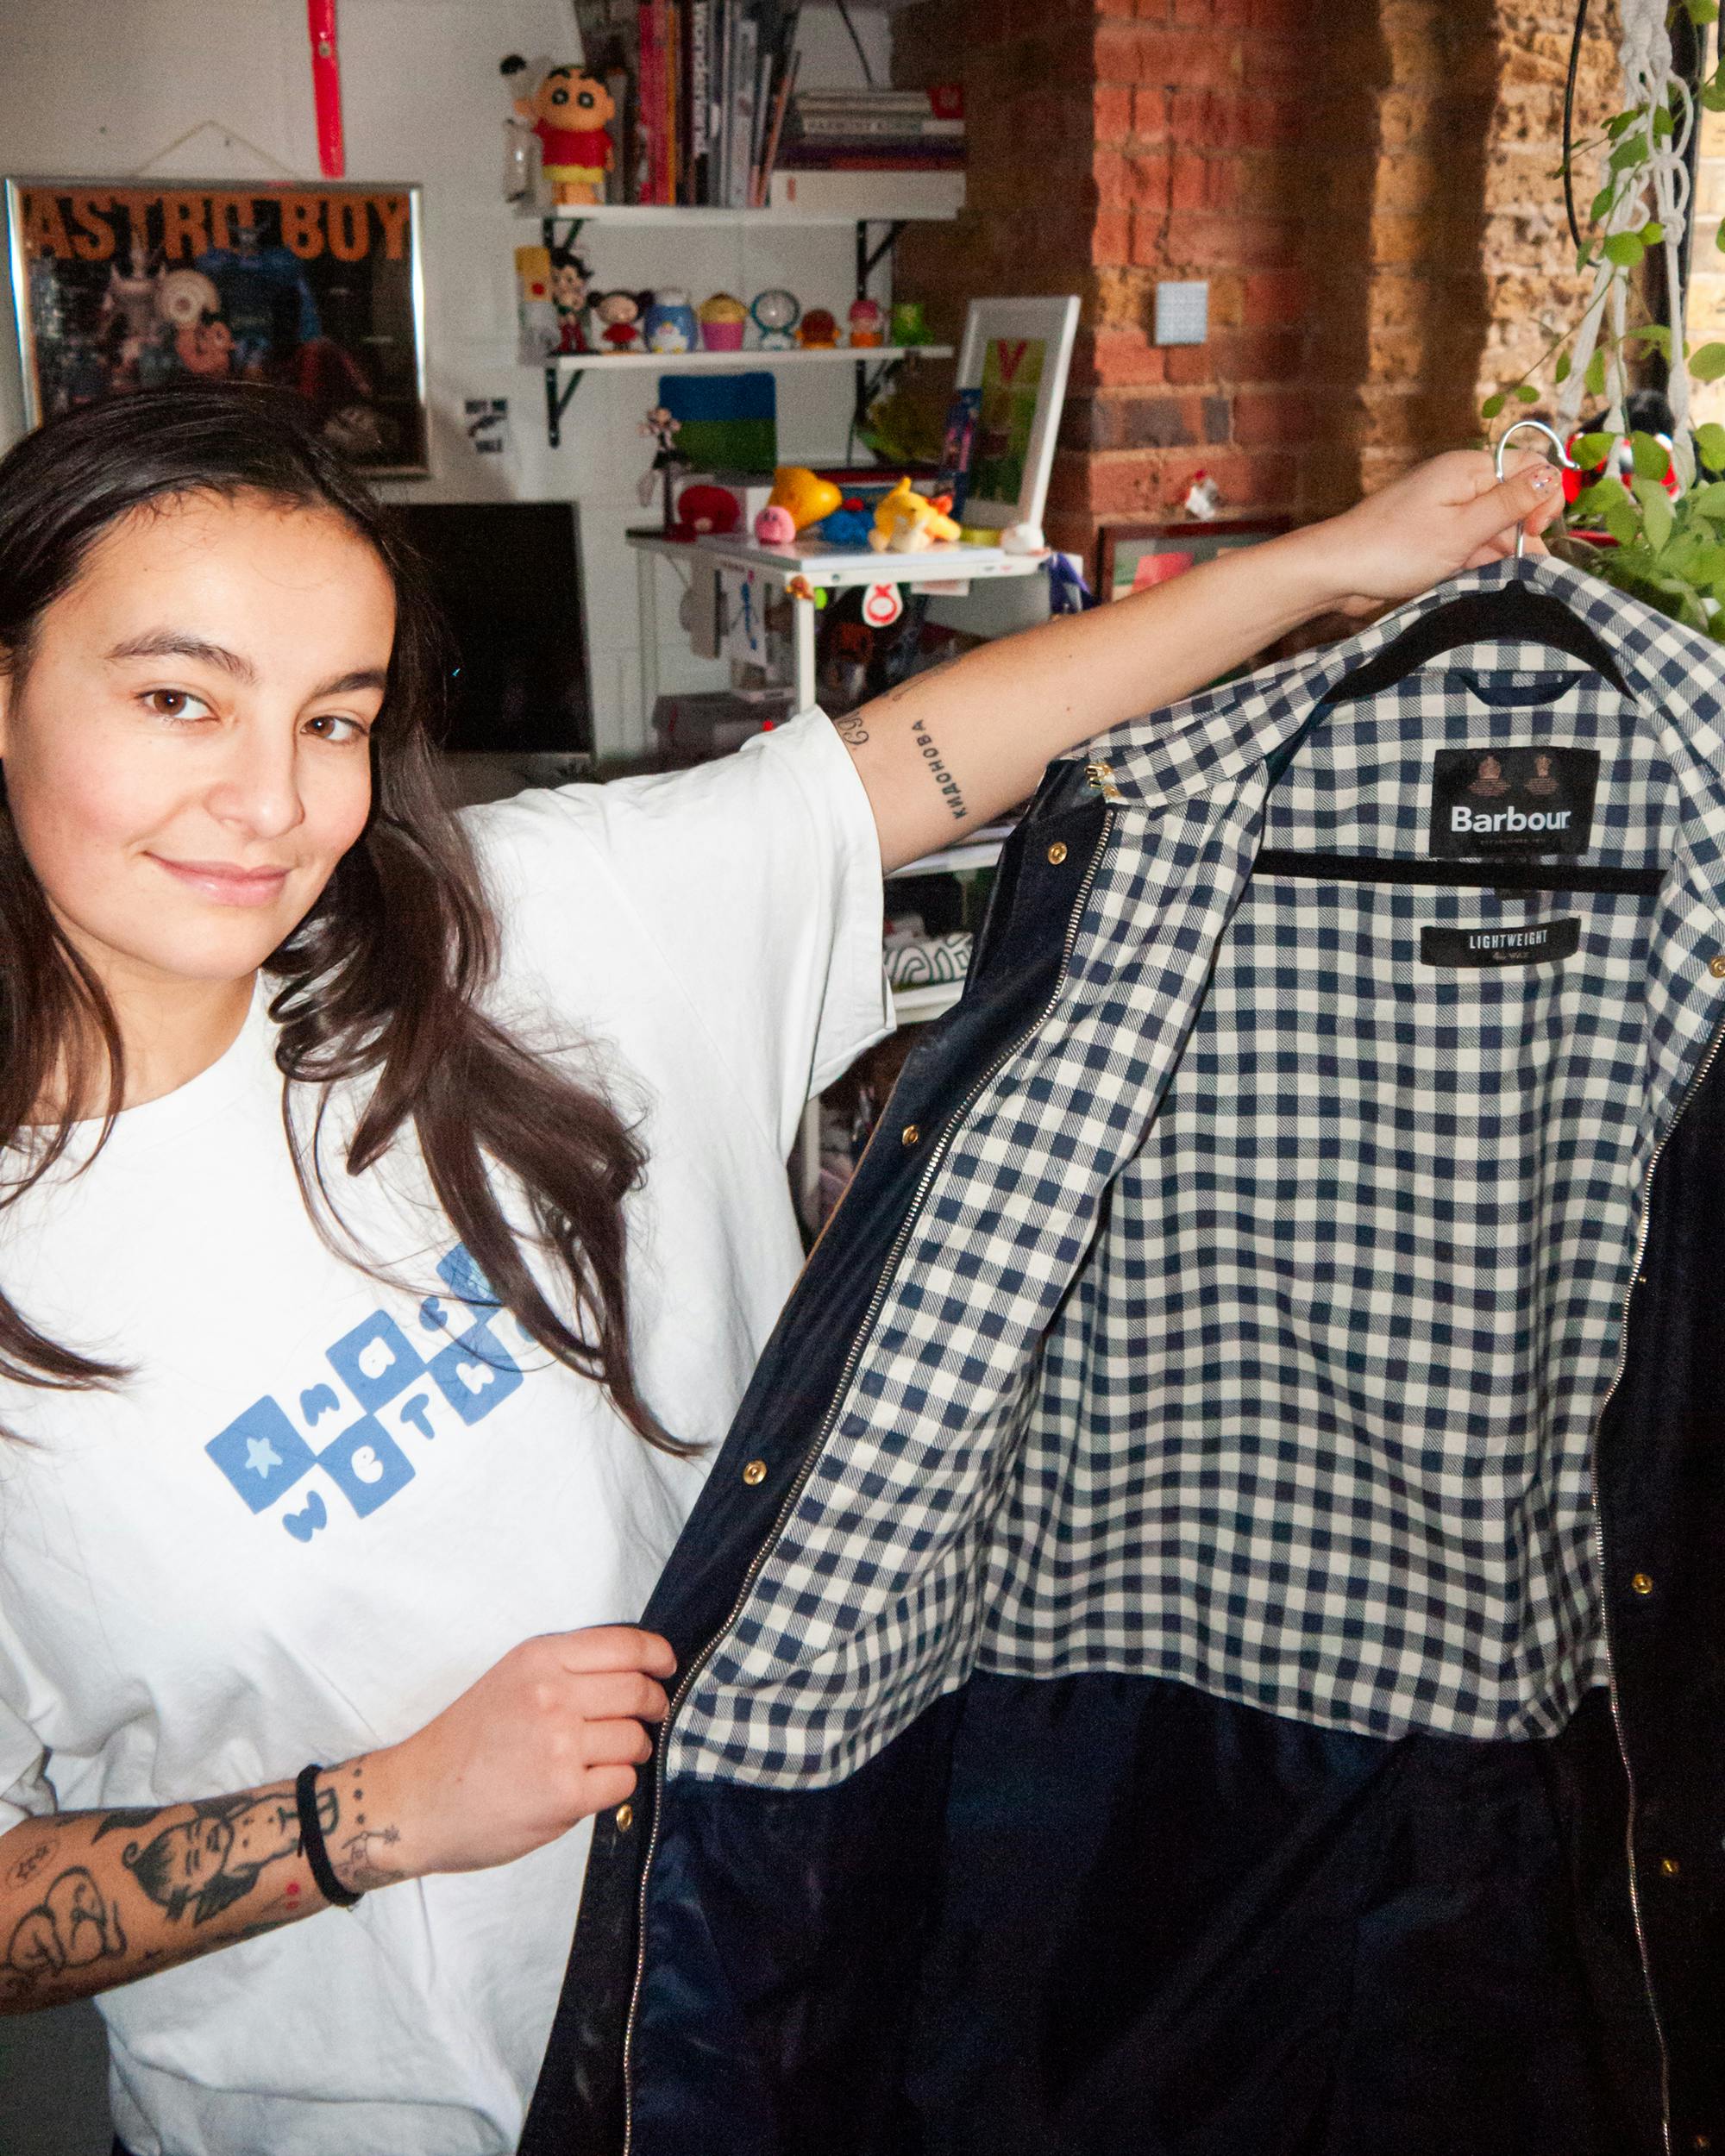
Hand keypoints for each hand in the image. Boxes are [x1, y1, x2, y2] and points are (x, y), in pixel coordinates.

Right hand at [362, 1626, 675, 1879]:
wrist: (415, 1800)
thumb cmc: (462, 1741)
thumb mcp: (508, 1679)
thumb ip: (563, 1671)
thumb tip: (631, 1675)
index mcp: (538, 1659)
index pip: (624, 1646)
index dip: (657, 1656)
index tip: (667, 1666)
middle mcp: (552, 1695)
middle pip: (638, 1691)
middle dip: (654, 1704)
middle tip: (652, 1714)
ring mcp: (560, 1745)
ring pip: (635, 1739)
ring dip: (633, 1749)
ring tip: (608, 1755)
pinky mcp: (565, 1793)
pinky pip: (622, 1780)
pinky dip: (615, 1783)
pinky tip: (590, 1783)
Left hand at [1295, 449, 1566, 617]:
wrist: (1335, 574)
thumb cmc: (1392, 548)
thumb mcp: (1462, 529)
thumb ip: (1510, 504)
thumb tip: (1553, 476)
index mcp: (1468, 469)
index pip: (1530, 467)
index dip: (1544, 498)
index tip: (1534, 533)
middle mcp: (1458, 484)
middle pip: (1514, 502)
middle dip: (1521, 535)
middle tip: (1517, 569)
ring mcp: (1445, 513)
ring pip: (1493, 530)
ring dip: (1498, 556)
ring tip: (1485, 579)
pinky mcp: (1433, 539)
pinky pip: (1470, 548)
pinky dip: (1476, 565)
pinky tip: (1471, 583)